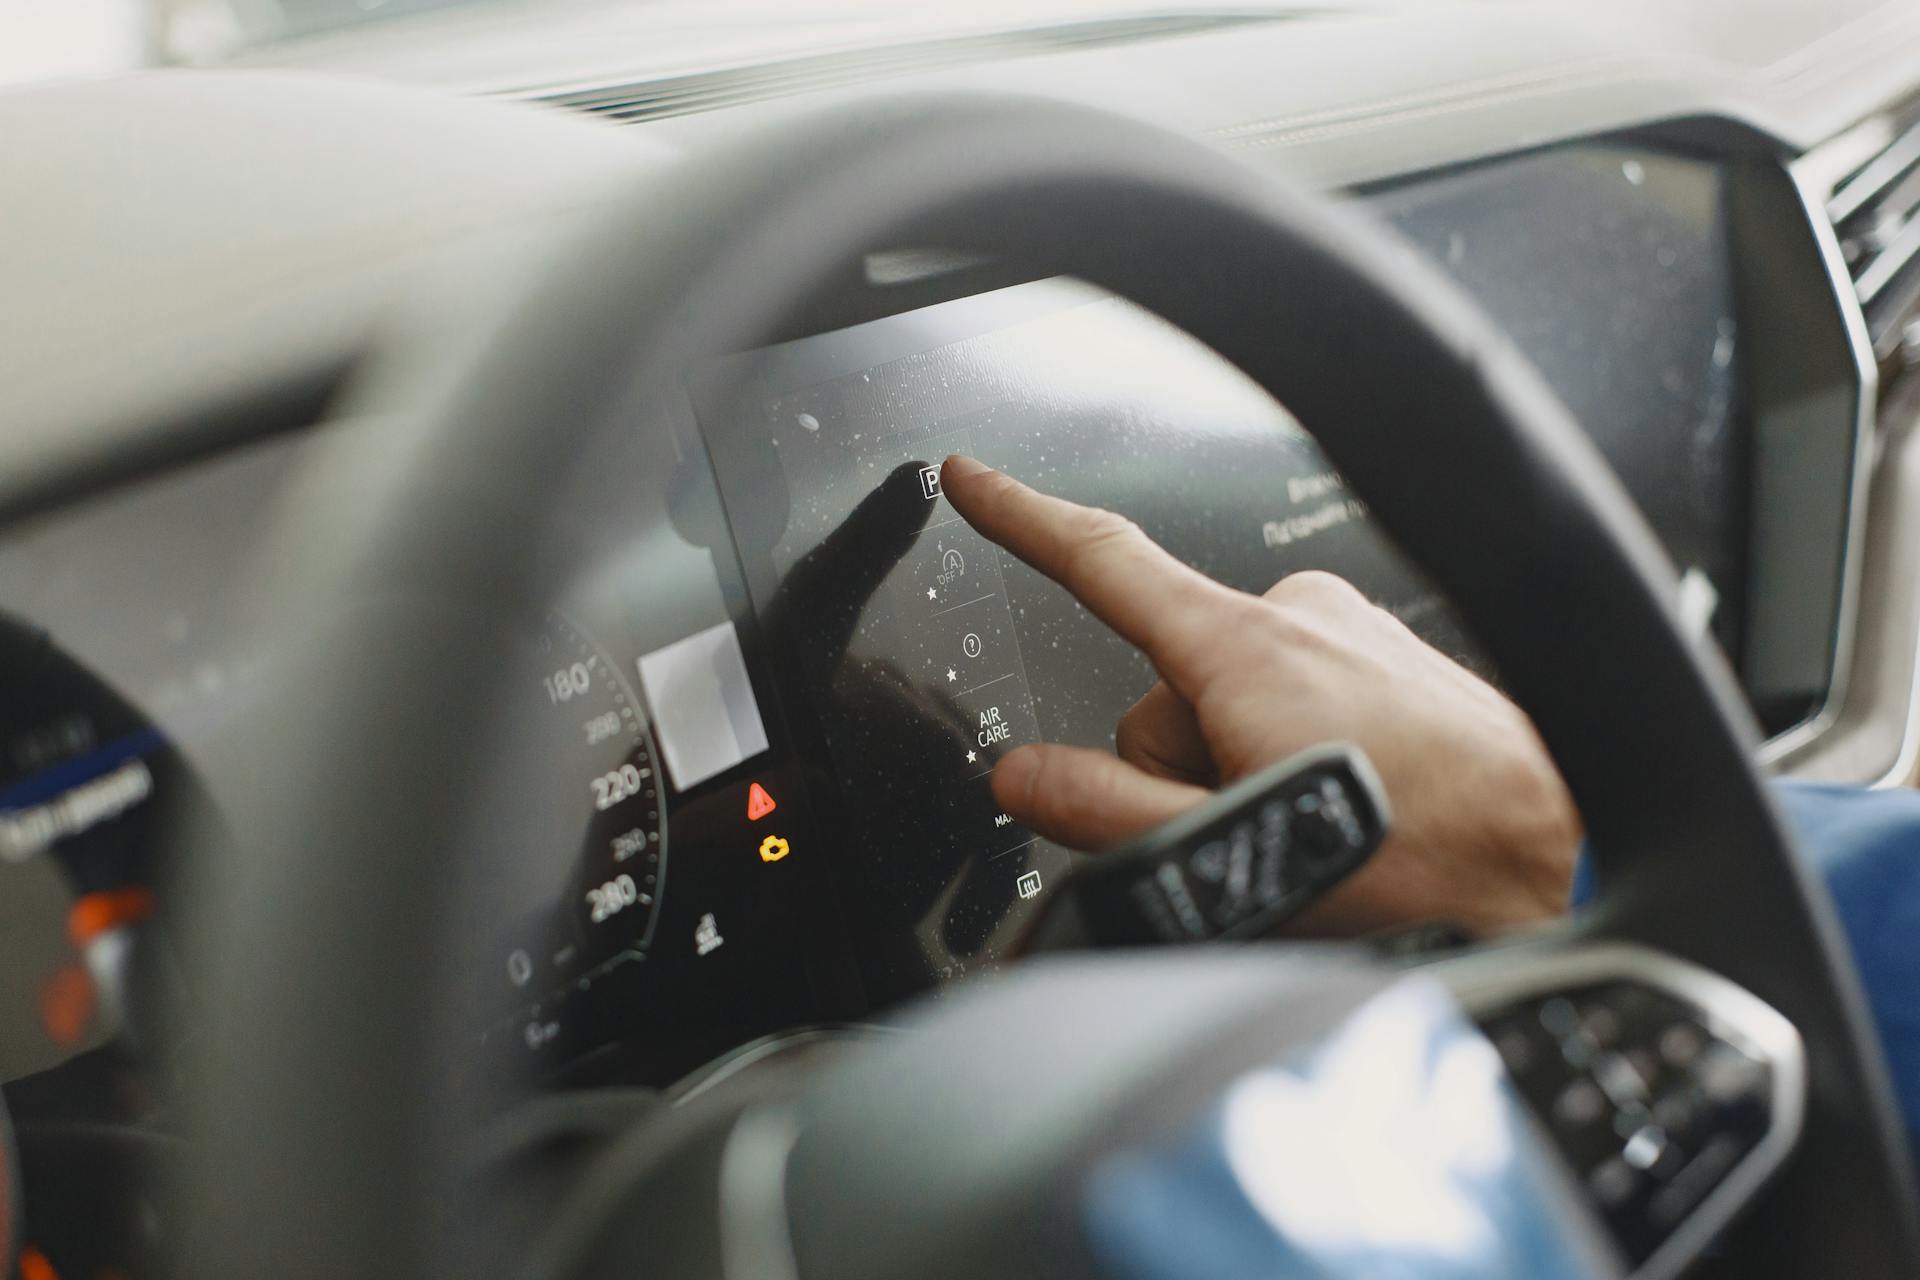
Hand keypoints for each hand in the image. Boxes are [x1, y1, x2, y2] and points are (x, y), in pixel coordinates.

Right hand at [940, 455, 1581, 935]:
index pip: (1101, 560)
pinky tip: (1355, 802)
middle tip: (1253, 834)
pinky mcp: (1384, 653)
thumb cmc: (1428, 859)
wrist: (1564, 857)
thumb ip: (1105, 814)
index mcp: (1244, 650)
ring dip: (1246, 766)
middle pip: (1167, 689)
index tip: (970, 481)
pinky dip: (1297, 745)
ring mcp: (1346, 630)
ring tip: (1323, 827)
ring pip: (1232, 700)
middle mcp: (1296, 616)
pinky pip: (1295, 693)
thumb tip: (1021, 778)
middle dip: (1186, 770)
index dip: (1021, 517)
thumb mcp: (1233, 857)